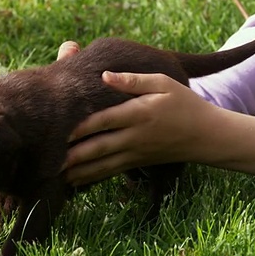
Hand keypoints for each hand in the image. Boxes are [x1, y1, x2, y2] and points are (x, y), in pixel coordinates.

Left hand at [54, 41, 254, 188]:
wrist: (206, 136)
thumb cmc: (183, 104)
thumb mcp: (164, 82)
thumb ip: (133, 80)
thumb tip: (104, 74)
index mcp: (139, 113)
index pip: (105, 120)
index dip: (82, 126)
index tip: (59, 129)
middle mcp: (135, 136)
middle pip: (99, 147)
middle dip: (73, 155)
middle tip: (48, 161)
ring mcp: (136, 153)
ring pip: (102, 164)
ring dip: (78, 170)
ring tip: (54, 175)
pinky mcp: (137, 163)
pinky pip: (110, 171)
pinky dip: (91, 177)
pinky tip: (74, 181)